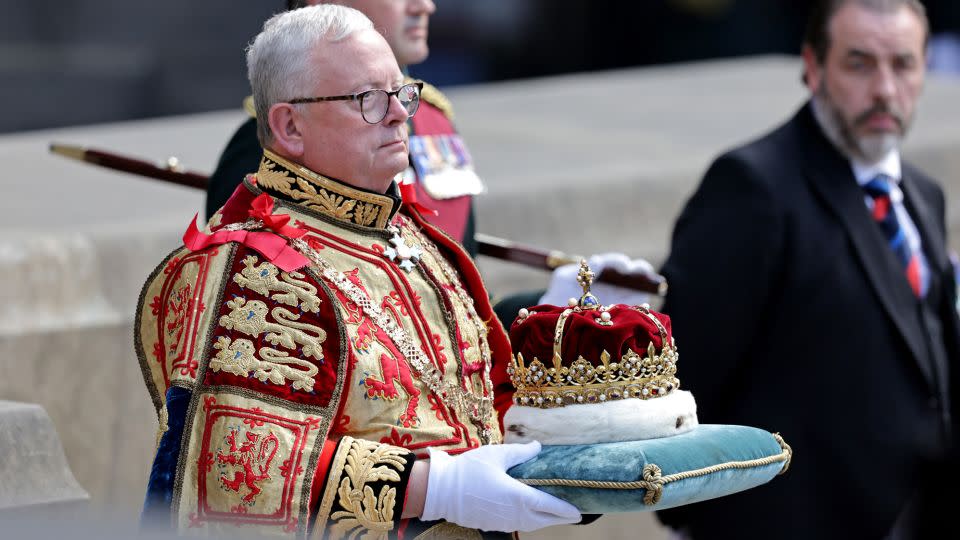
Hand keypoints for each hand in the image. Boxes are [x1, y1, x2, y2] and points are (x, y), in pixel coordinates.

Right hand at [421, 441, 581, 531]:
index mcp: (519, 497)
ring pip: (532, 525)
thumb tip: (538, 447)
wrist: (440, 491)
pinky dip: (530, 521)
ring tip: (554, 513)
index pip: (550, 506)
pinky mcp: (494, 525)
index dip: (567, 509)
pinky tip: (530, 513)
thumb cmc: (469, 470)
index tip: (580, 511)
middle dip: (561, 518)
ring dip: (545, 520)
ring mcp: (504, 522)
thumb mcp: (496, 454)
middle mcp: (515, 514)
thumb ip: (521, 452)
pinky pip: (519, 525)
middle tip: (574, 513)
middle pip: (544, 521)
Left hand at [539, 252, 654, 306]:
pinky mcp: (619, 310)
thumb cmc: (558, 292)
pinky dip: (642, 303)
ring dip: (645, 283)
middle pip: (632, 271)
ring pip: (637, 286)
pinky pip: (634, 305)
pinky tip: (645, 304)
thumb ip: (580, 268)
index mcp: (599, 270)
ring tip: (650, 285)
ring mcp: (617, 295)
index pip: (614, 262)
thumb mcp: (563, 278)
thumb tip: (597, 259)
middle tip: (640, 273)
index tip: (623, 267)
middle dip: (639, 269)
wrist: (554, 314)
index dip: (620, 262)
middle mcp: (611, 281)